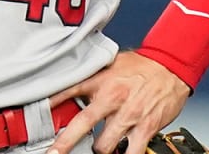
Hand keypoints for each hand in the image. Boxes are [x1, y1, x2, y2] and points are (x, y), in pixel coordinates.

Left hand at [47, 51, 190, 153]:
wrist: (172, 64)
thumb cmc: (142, 66)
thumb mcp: (111, 65)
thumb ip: (91, 79)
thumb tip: (68, 89)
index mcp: (102, 81)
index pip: (68, 92)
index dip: (50, 106)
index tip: (36, 120)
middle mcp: (113, 98)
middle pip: (81, 126)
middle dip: (66, 144)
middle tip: (55, 153)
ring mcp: (129, 115)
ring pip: (104, 145)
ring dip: (100, 150)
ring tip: (102, 147)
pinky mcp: (145, 127)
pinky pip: (132, 152)